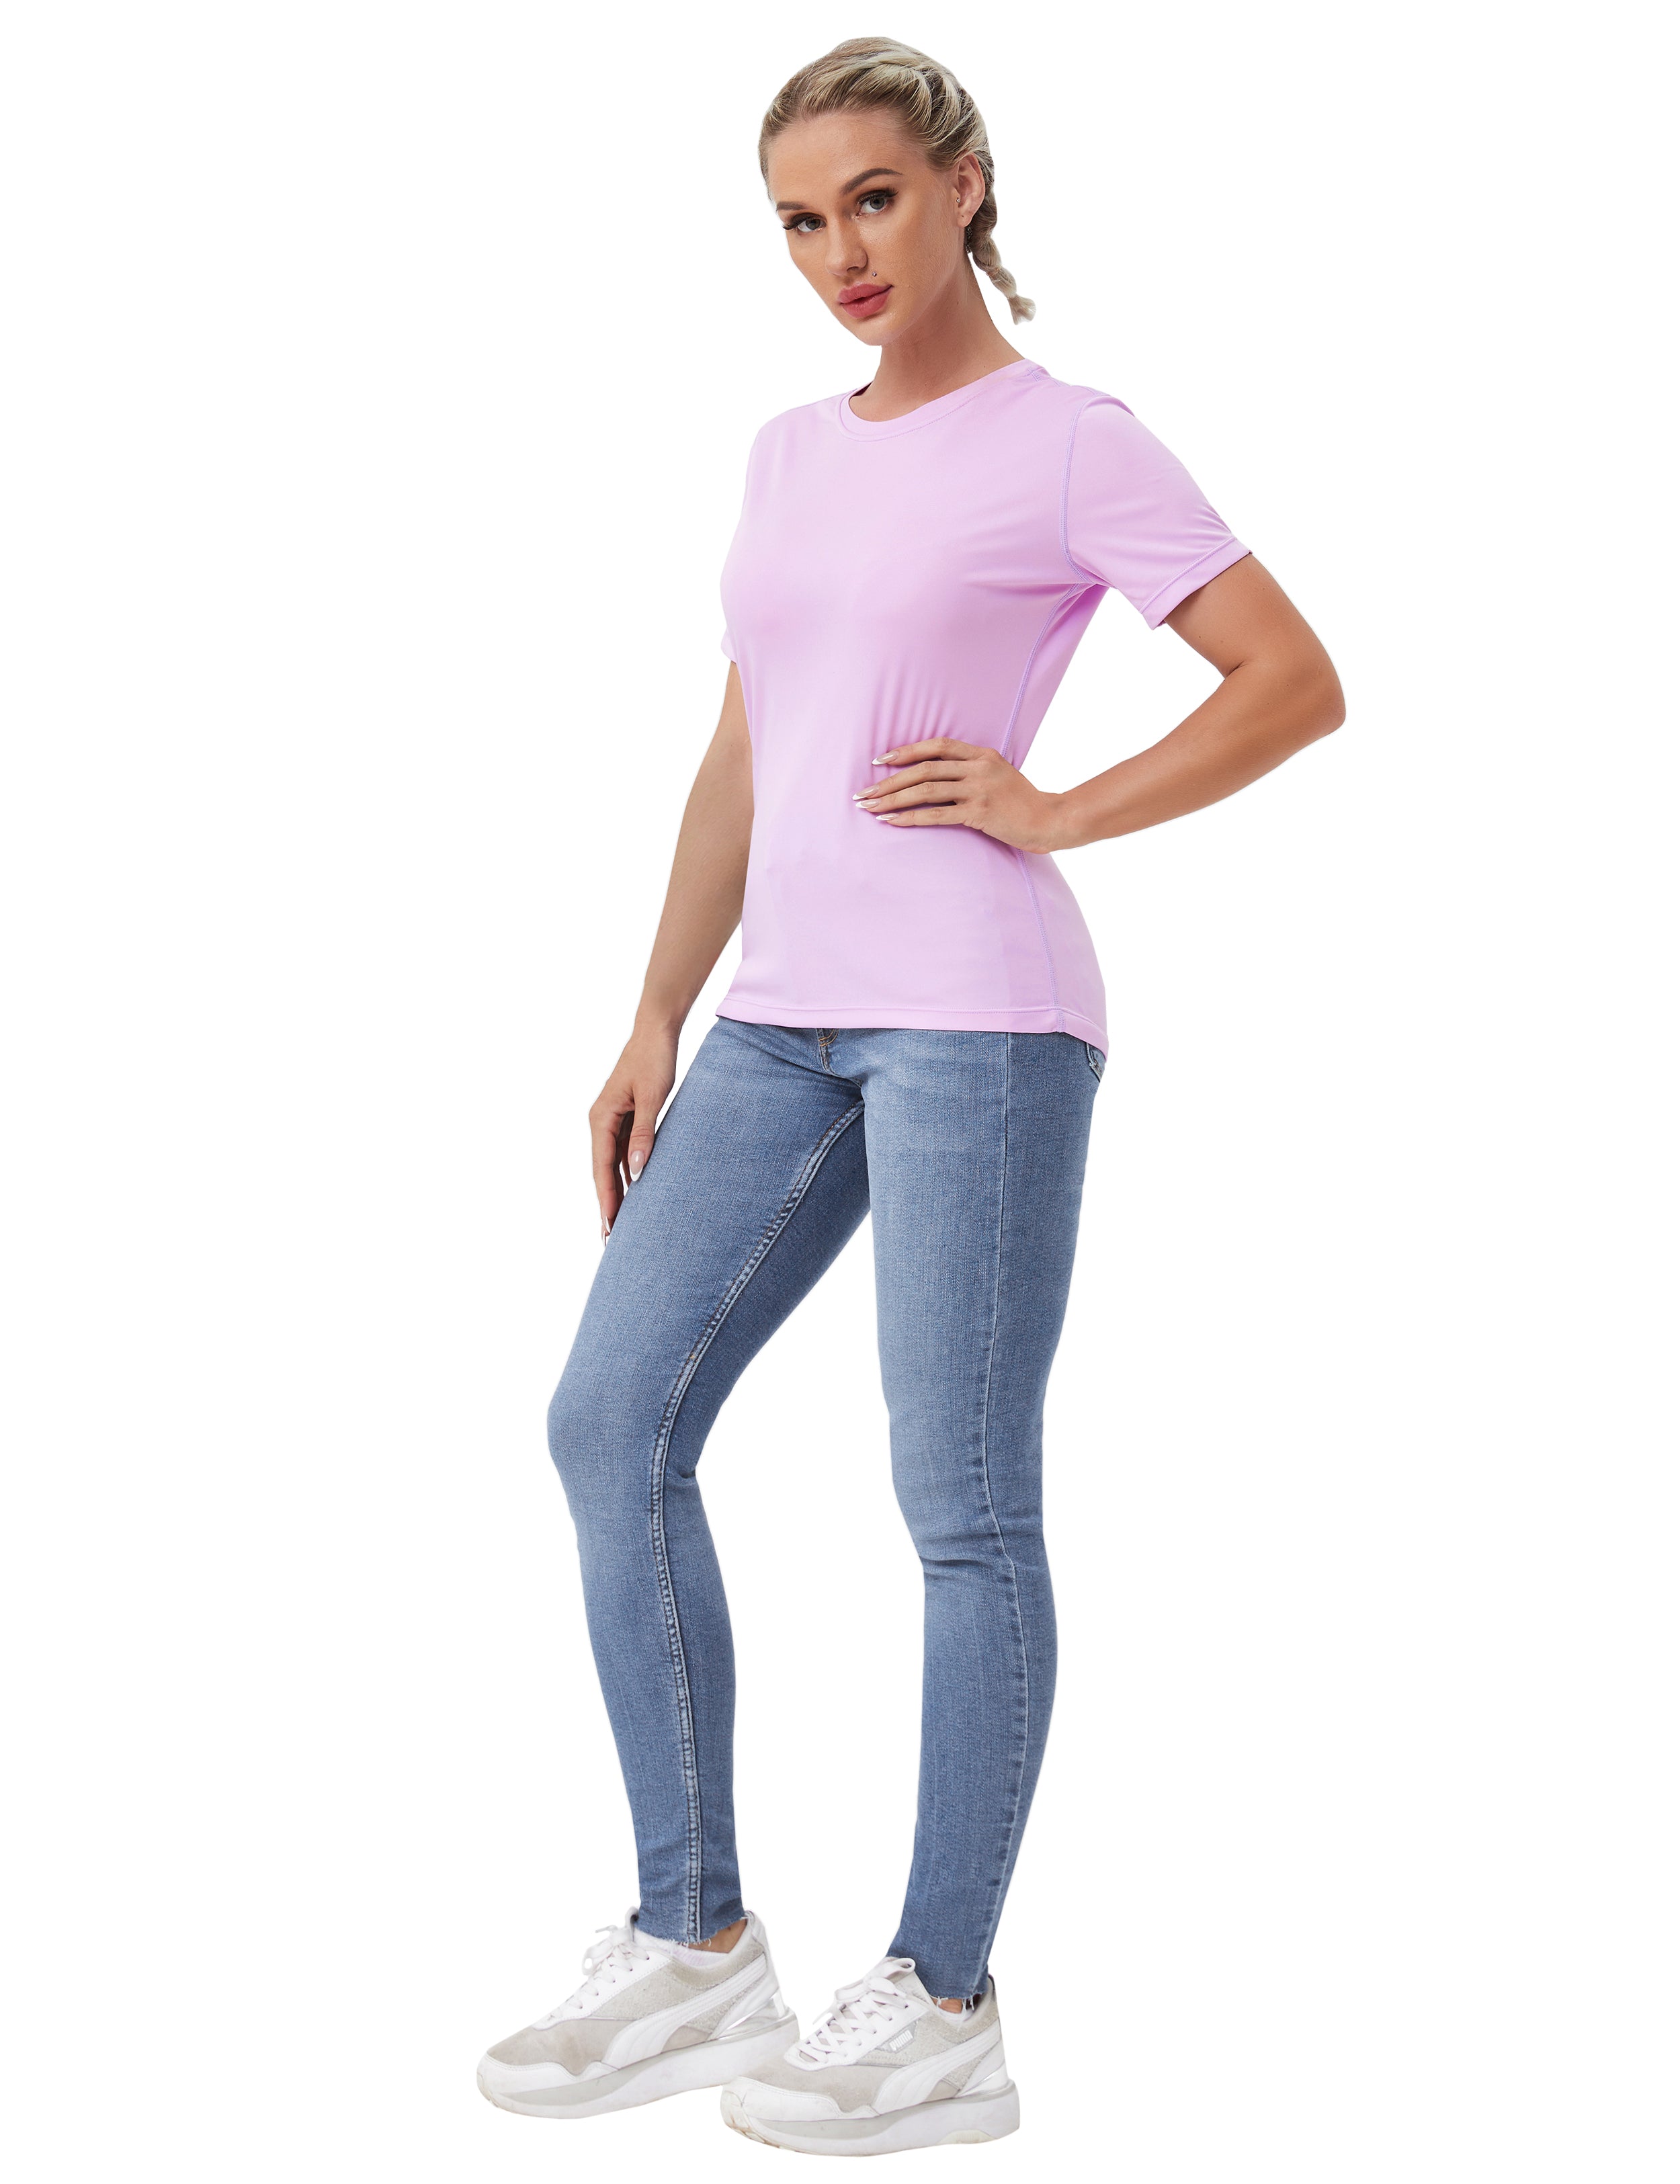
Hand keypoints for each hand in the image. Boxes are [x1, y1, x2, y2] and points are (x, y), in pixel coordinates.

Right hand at [590, 1025, 676, 1239]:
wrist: (656, 1031)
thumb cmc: (654, 1060)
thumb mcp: (653, 1098)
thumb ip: (644, 1135)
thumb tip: (636, 1172)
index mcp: (601, 1118)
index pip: (602, 1167)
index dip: (606, 1198)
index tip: (611, 1225)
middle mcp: (601, 1122)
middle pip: (602, 1171)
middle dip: (607, 1204)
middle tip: (610, 1240)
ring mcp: (613, 1121)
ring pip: (612, 1165)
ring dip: (617, 1193)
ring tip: (621, 1225)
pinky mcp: (626, 1118)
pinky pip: (623, 1153)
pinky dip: (627, 1175)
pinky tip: (635, 1194)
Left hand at [854, 739, 1071, 852]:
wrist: (1049, 820)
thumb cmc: (1021, 801)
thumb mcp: (999, 773)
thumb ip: (971, 769)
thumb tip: (934, 773)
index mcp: (983, 754)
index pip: (937, 746)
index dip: (907, 751)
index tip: (881, 760)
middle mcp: (979, 768)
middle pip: (924, 769)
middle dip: (889, 781)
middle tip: (863, 792)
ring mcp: (980, 790)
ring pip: (926, 791)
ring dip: (893, 799)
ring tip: (870, 808)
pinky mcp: (979, 813)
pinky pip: (937, 815)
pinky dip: (910, 817)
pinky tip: (892, 821)